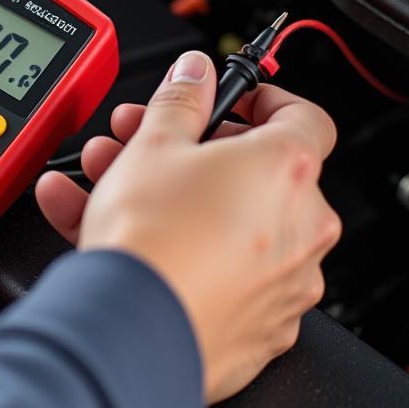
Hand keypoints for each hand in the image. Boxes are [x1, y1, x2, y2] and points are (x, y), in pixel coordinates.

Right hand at [35, 50, 340, 403]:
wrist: (132, 332)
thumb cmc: (151, 241)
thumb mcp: (153, 145)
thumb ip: (179, 100)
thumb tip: (193, 74)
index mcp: (288, 171)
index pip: (303, 116)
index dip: (263, 100)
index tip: (227, 100)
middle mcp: (303, 229)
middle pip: (252, 173)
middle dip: (188, 151)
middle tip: (140, 143)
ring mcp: (285, 284)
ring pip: (226, 226)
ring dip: (170, 200)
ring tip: (105, 186)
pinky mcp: (258, 328)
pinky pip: (217, 275)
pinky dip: (178, 253)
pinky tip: (116, 237)